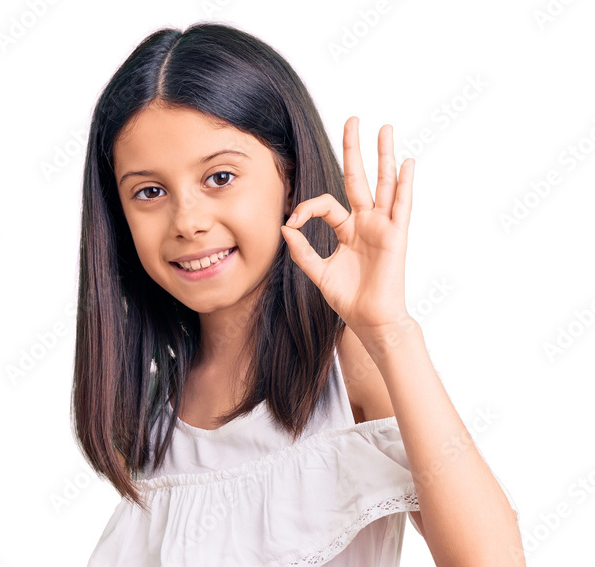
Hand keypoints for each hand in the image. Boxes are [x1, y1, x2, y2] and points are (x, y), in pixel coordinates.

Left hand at [281, 117, 415, 354]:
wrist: (370, 320)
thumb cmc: (349, 300)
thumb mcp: (319, 273)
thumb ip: (303, 251)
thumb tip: (285, 227)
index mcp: (347, 230)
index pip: (326, 204)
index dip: (307, 208)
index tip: (293, 221)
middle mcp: (366, 223)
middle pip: (359, 178)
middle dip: (354, 149)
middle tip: (352, 120)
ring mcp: (382, 227)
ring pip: (383, 184)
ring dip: (383, 156)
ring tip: (384, 128)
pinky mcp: (396, 236)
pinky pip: (402, 206)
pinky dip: (404, 184)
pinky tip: (405, 163)